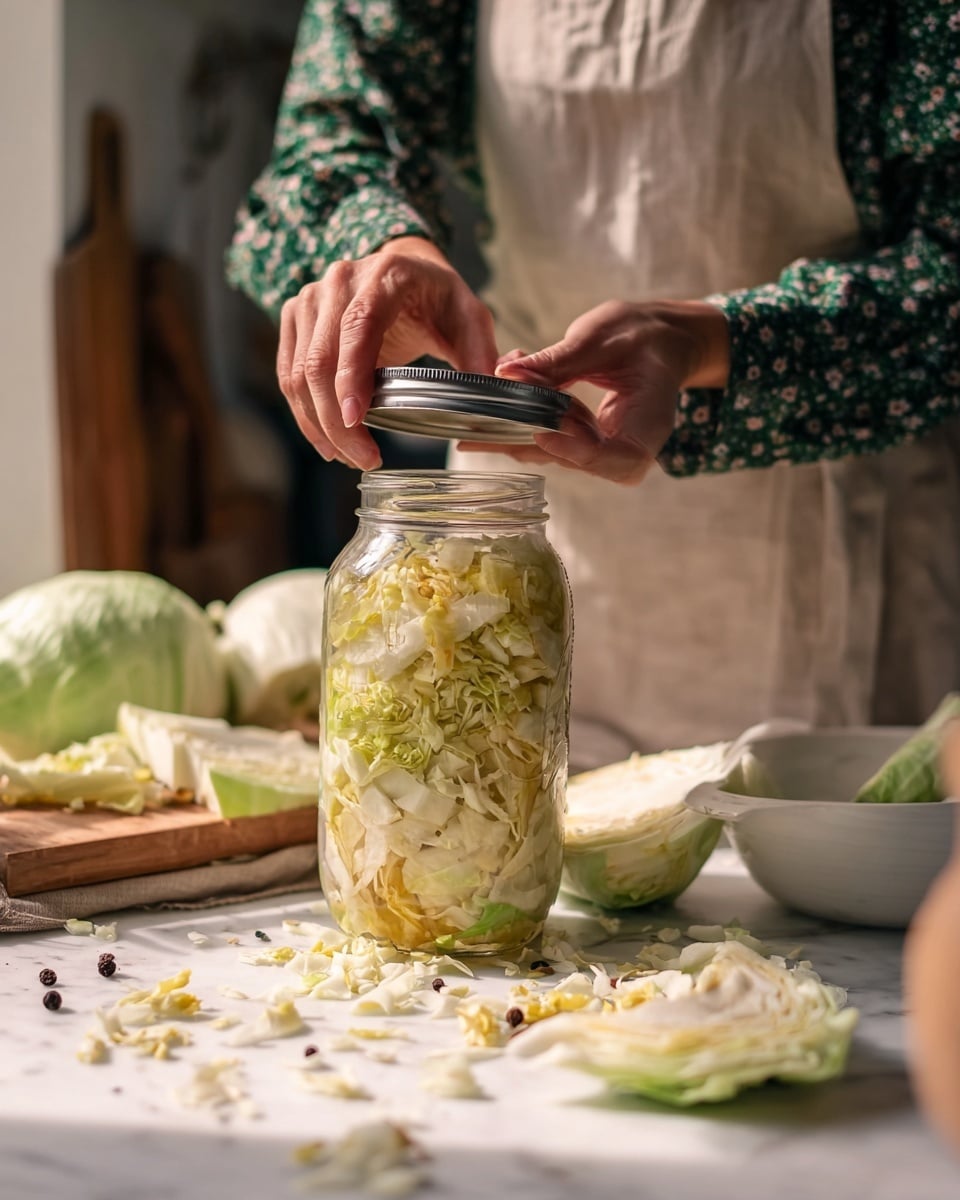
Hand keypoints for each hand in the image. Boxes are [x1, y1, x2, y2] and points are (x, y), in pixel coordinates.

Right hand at [277, 238, 496, 468]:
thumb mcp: (470, 317)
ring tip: (349, 458)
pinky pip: (289, 374)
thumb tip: (490, 386)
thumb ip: (479, 351)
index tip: (355, 420)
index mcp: (386, 275)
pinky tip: (327, 442)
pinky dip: (305, 413)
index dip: (351, 376)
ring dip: (319, 424)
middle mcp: (340, 280)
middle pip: (321, 359)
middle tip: (363, 459)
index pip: (358, 326)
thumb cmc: (438, 297)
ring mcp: (310, 297)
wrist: (403, 267)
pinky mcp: (295, 316)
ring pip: (298, 372)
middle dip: (337, 420)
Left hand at [458, 300, 729, 484]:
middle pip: (577, 462)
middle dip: (526, 446)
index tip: (544, 432)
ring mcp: (608, 450)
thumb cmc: (645, 335)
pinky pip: (553, 442)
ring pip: (557, 456)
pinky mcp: (588, 443)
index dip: (579, 450)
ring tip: (473, 430)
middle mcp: (630, 449)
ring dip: (515, 439)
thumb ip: (557, 360)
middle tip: (478, 436)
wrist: (663, 341)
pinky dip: (522, 427)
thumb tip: (506, 371)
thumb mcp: (604, 337)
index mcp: (651, 426)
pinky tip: (492, 413)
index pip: (615, 457)